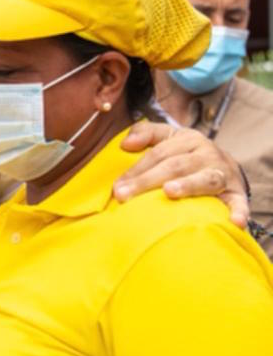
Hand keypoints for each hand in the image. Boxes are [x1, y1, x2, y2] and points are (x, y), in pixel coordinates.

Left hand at [116, 120, 248, 226]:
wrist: (225, 167)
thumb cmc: (187, 154)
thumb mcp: (168, 137)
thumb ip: (146, 134)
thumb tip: (125, 144)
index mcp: (188, 139)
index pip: (158, 153)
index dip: (136, 169)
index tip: (117, 186)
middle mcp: (207, 154)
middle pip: (175, 166)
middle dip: (147, 180)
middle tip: (123, 195)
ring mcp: (223, 173)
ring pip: (204, 179)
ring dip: (188, 185)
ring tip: (169, 192)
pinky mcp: (237, 193)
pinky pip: (238, 202)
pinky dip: (238, 211)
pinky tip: (234, 221)